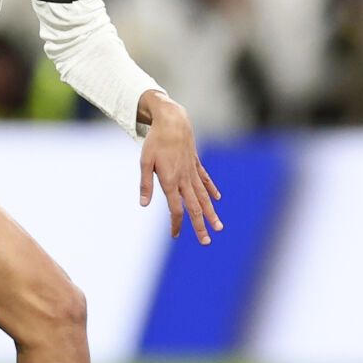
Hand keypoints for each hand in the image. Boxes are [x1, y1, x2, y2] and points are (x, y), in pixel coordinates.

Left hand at [137, 92, 222, 243]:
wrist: (172, 120)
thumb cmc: (155, 141)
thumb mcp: (145, 162)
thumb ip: (146, 184)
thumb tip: (143, 204)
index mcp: (171, 181)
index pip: (176, 208)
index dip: (176, 223)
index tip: (175, 236)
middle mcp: (184, 179)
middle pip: (195, 207)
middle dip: (200, 226)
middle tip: (206, 242)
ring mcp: (192, 171)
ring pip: (204, 196)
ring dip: (211, 213)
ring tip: (219, 227)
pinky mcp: (196, 163)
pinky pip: (205, 180)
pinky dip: (211, 190)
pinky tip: (217, 200)